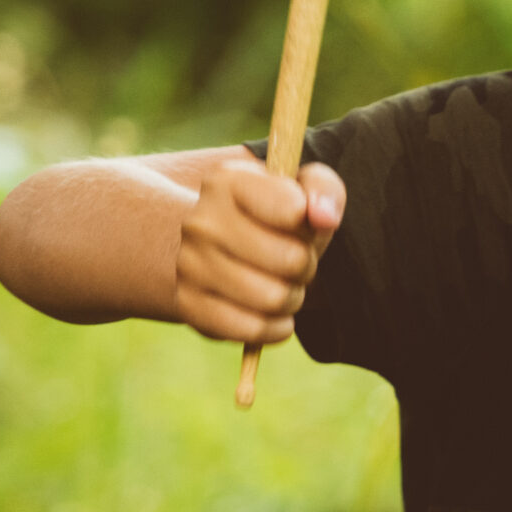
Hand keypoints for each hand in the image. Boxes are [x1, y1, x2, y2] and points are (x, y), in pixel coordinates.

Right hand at [172, 155, 344, 343]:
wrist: (219, 246)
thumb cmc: (273, 217)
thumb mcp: (302, 190)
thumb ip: (323, 190)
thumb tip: (323, 217)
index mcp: (227, 182)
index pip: (293, 210)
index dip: (310, 225)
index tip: (299, 222)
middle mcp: (200, 221)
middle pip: (290, 260)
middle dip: (305, 265)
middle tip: (294, 260)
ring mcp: (189, 264)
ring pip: (274, 299)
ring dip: (292, 297)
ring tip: (282, 284)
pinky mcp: (188, 305)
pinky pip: (251, 330)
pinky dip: (275, 328)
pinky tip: (273, 314)